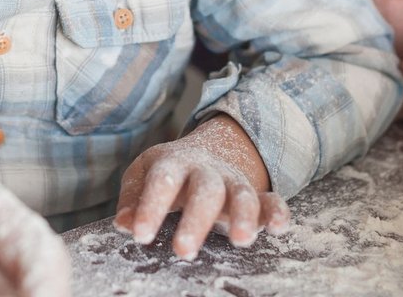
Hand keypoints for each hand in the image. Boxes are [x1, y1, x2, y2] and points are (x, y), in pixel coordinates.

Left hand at [114, 115, 288, 259]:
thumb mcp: (143, 176)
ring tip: (240, 241)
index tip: (140, 236)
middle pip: (205, 190)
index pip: (162, 182)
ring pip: (243, 194)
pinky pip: (272, 200)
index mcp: (174, 162)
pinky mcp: (256, 194)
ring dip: (244, 216)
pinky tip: (279, 229)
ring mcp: (233, 181)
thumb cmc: (168, 173)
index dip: (151, 208)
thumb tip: (123, 224)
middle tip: (183, 251)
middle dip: (196, 221)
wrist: (207, 151)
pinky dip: (279, 212)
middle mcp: (206, 170)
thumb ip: (132, 199)